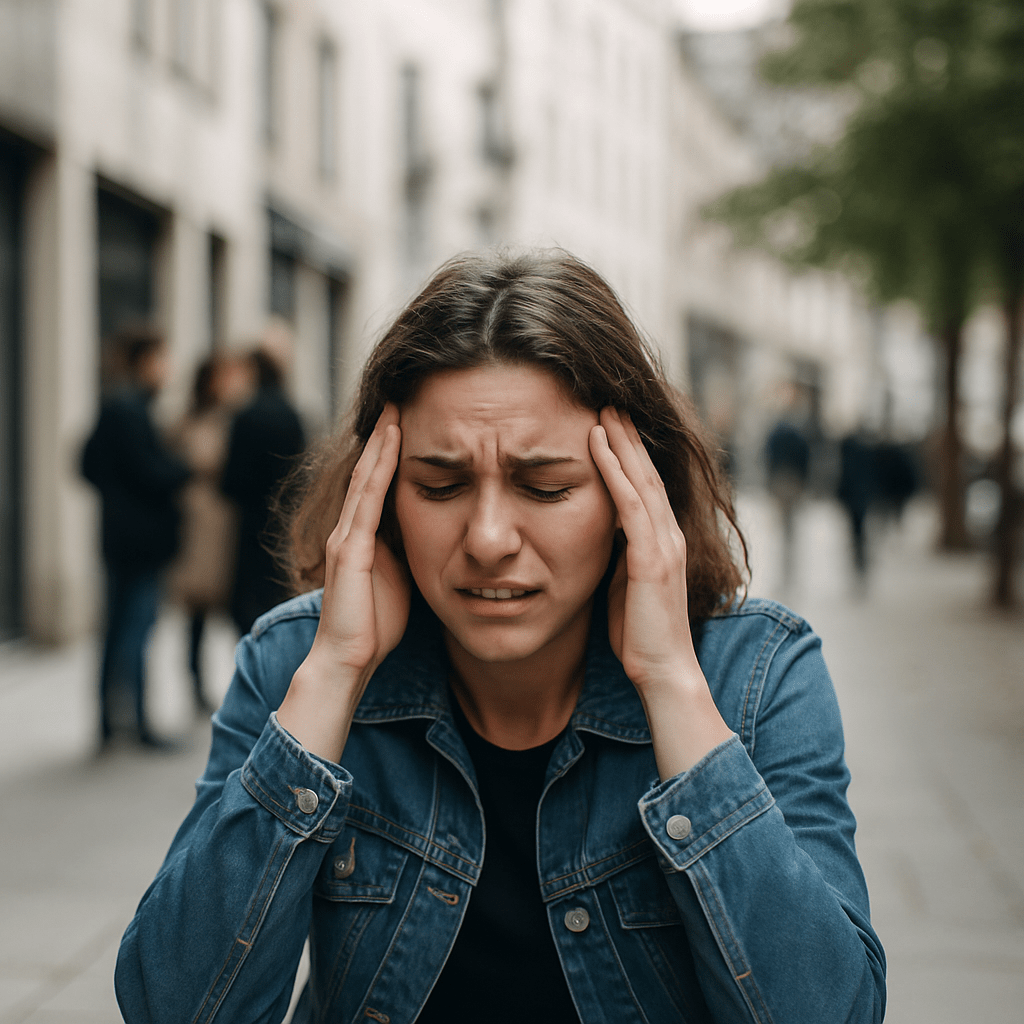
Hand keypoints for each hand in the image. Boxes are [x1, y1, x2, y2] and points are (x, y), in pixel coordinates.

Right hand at [312, 404, 408, 676]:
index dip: (392, 452)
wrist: (348, 660)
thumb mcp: (401, 577)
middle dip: (385, 434)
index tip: (410, 420)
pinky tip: (392, 440)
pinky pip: (367, 498)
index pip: (378, 483)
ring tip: (396, 406)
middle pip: (369, 470)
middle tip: (401, 397)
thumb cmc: (376, 625)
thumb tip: (436, 531)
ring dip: (382, 440)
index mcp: (363, 536)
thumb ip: (409, 551)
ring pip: (366, 476)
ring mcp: (346, 536)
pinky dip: (380, 466)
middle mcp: (349, 529)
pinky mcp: (348, 549)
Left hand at [590, 409, 731, 776]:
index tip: (609, 423)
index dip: (628, 454)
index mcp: (661, 542)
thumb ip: (618, 556)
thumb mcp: (626, 586)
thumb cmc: (641, 636)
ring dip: (620, 442)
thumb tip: (598, 535)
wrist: (664, 673)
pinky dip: (615, 470)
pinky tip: (599, 444)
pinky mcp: (650, 558)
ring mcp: (662, 544)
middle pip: (645, 472)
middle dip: (626, 435)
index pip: (643, 487)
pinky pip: (630, 504)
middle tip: (607, 399)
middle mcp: (667, 535)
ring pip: (640, 479)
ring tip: (602, 408)